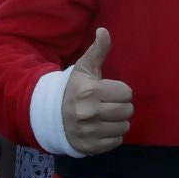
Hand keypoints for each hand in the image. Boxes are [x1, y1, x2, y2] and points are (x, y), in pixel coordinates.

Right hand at [61, 28, 133, 154]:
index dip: (120, 91)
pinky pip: (116, 141)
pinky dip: (112, 136)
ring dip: (118, 121)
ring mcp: (89, 131)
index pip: (126, 93)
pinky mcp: (90, 146)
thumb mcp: (84, 68)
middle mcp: (89, 113)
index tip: (108, 91)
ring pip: (124, 127)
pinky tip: (101, 128)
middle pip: (127, 110)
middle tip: (109, 104)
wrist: (50, 116)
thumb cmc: (73, 89)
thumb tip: (104, 30)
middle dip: (121, 106)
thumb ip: (98, 50)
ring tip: (106, 116)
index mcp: (90, 91)